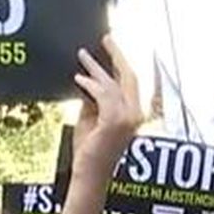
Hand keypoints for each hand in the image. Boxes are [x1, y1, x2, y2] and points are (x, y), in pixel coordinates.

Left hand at [72, 35, 142, 170]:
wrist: (89, 176)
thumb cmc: (89, 154)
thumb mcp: (91, 121)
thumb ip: (93, 102)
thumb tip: (88, 80)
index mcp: (133, 115)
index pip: (132, 83)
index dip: (123, 63)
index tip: (114, 48)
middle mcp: (135, 115)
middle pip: (129, 76)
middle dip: (117, 54)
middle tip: (106, 37)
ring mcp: (127, 119)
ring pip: (113, 83)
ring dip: (95, 67)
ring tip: (82, 54)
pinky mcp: (115, 121)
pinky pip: (102, 94)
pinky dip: (90, 84)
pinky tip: (78, 77)